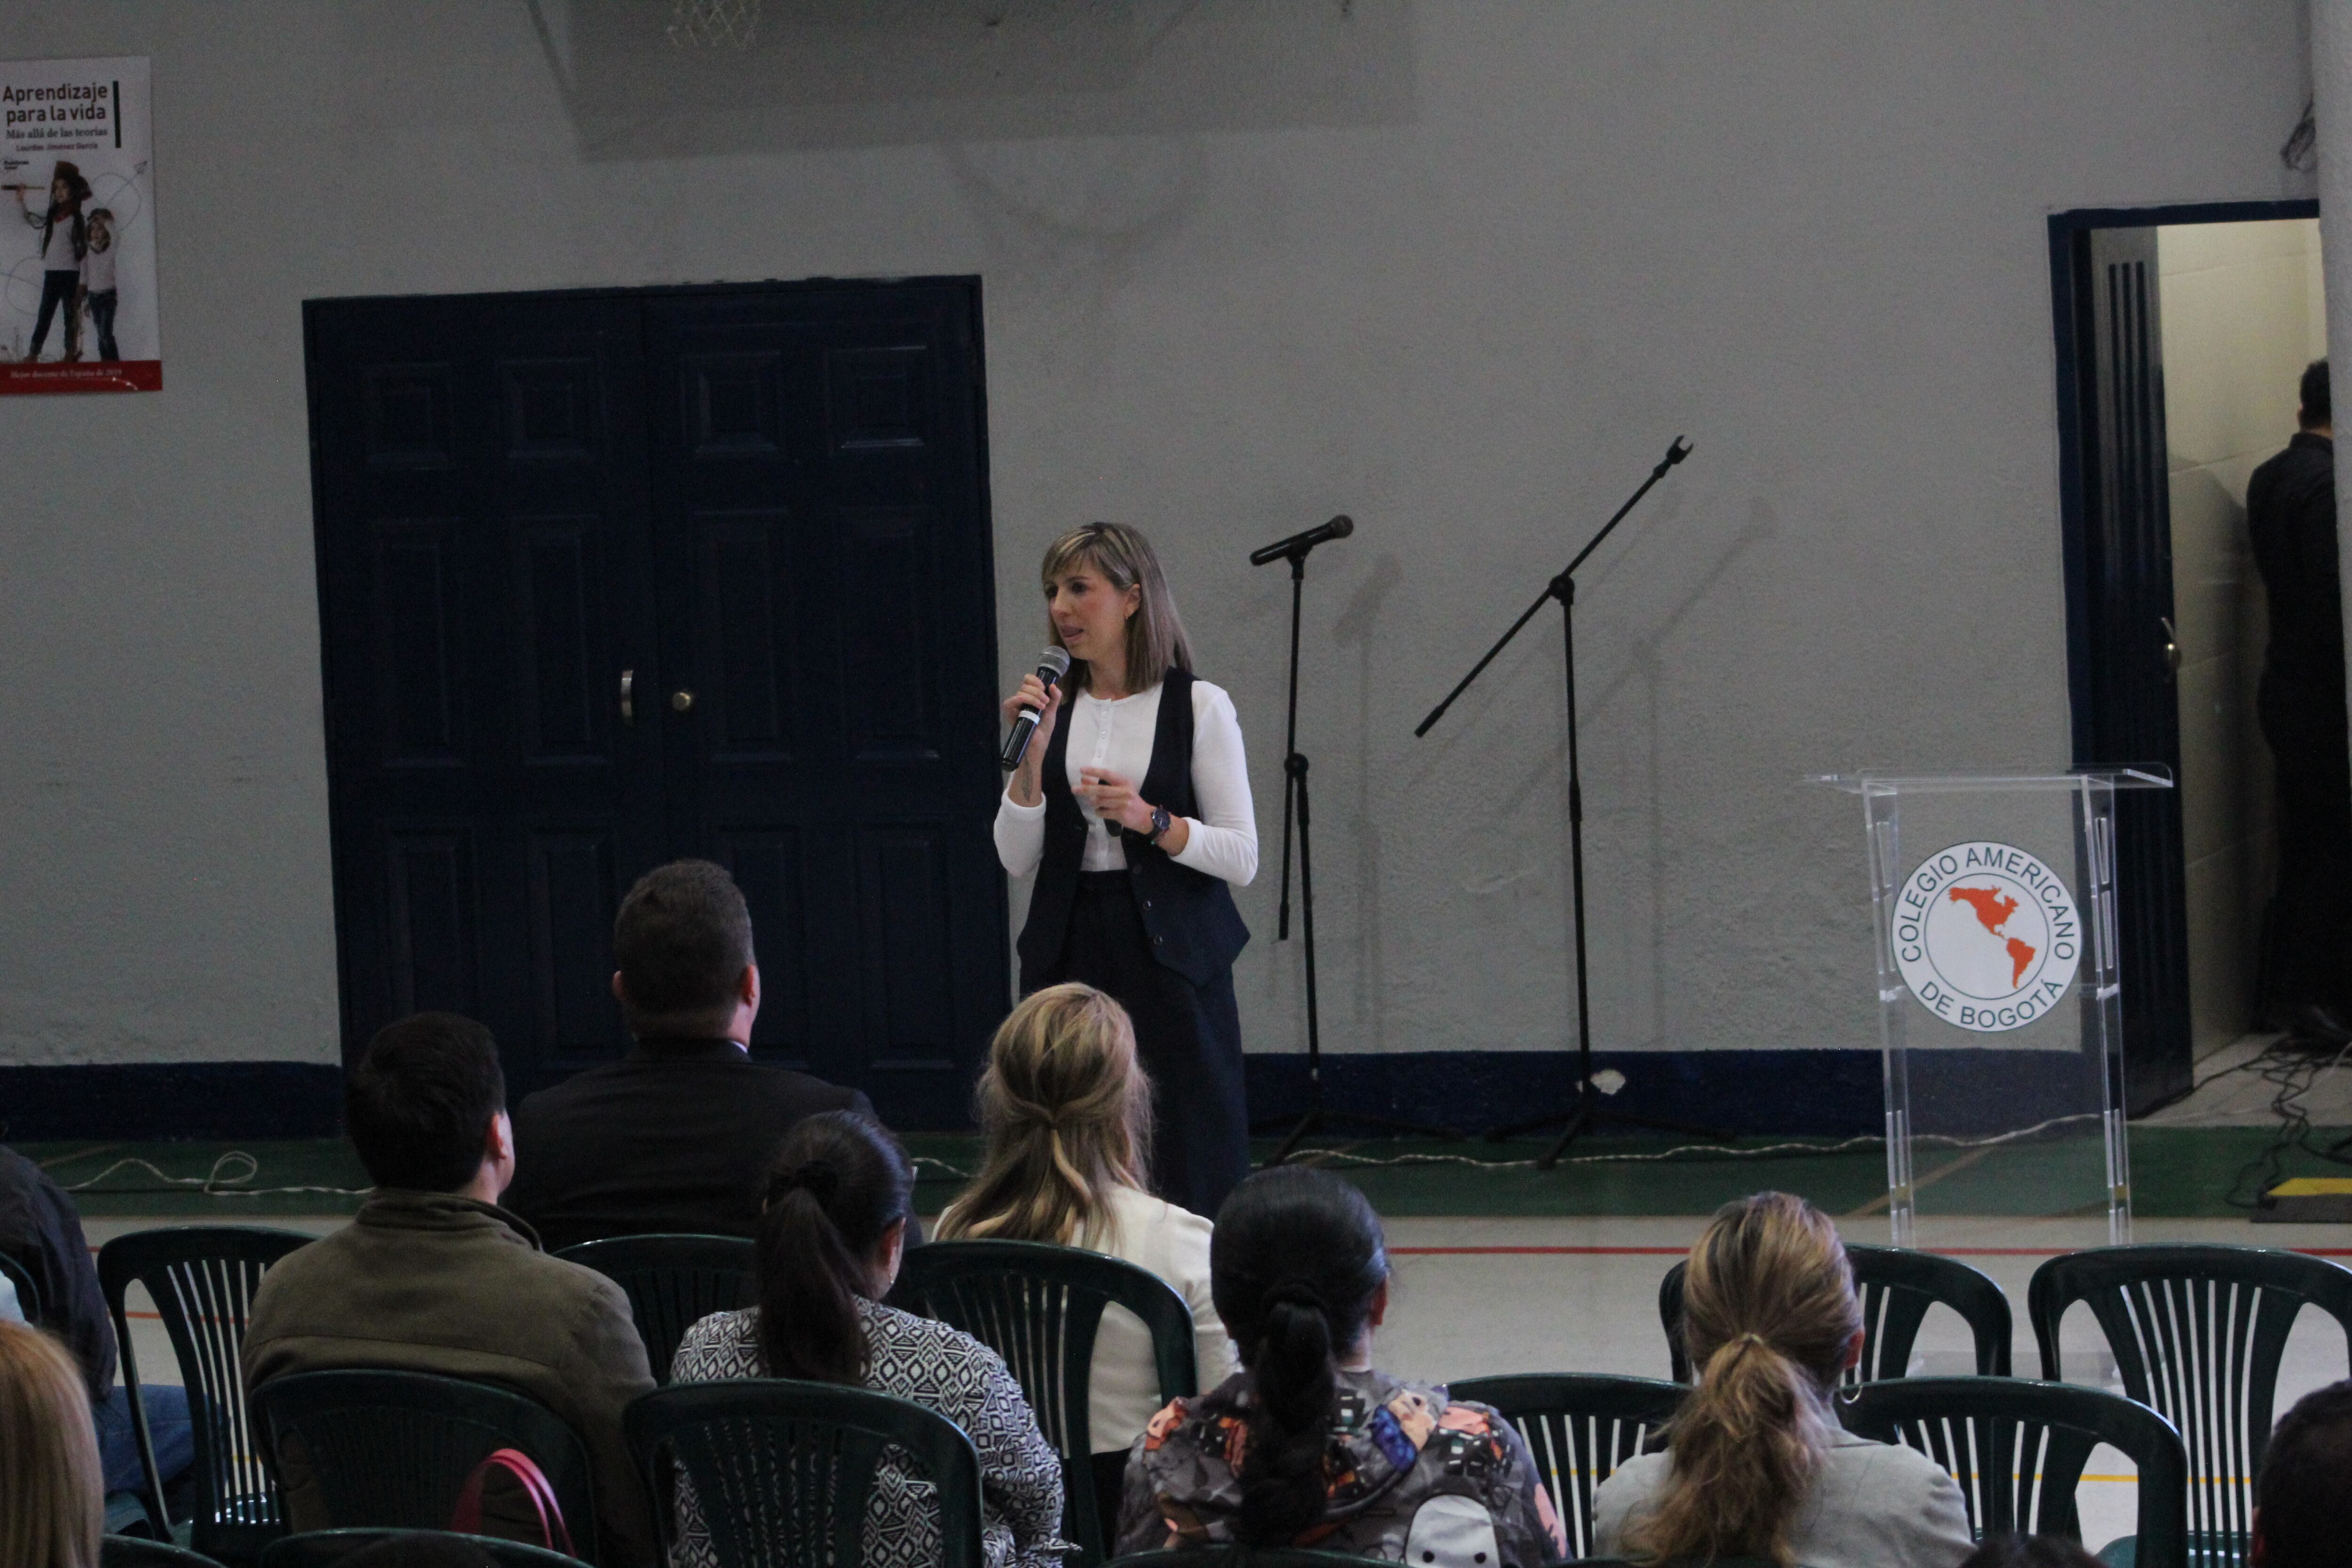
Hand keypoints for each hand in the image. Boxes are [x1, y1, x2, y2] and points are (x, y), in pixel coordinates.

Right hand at [1001, 674, 1062, 803]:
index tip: (1045, 688)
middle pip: (1025, 684)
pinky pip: (1012, 701)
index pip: (1028, 680)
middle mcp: (1021, 700)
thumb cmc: (1043, 731)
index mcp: (1030, 698)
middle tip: (1046, 701)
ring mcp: (1015, 707)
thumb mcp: (1052, 712)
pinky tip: (1035, 707)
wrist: (1038, 746)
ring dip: (1034, 696)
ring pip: (1021, 691)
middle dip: (1038, 690)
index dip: (1036, 680)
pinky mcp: (1010, 714)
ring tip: (1043, 707)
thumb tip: (1053, 685)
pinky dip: (1024, 700)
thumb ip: (1055, 698)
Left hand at [1078, 769, 1156, 835]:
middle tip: (1074, 789)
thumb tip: (1083, 779)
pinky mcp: (1121, 814)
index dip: (1094, 771)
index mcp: (1124, 782)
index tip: (1082, 770)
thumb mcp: (1120, 789)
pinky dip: (1098, 812)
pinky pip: (1103, 812)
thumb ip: (1102, 784)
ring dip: (1093, 802)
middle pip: (1101, 789)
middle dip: (1086, 789)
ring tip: (1093, 802)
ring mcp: (1123, 804)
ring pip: (1100, 802)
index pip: (1107, 774)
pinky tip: (1100, 811)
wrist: (1144, 816)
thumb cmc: (1130, 800)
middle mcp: (1124, 791)